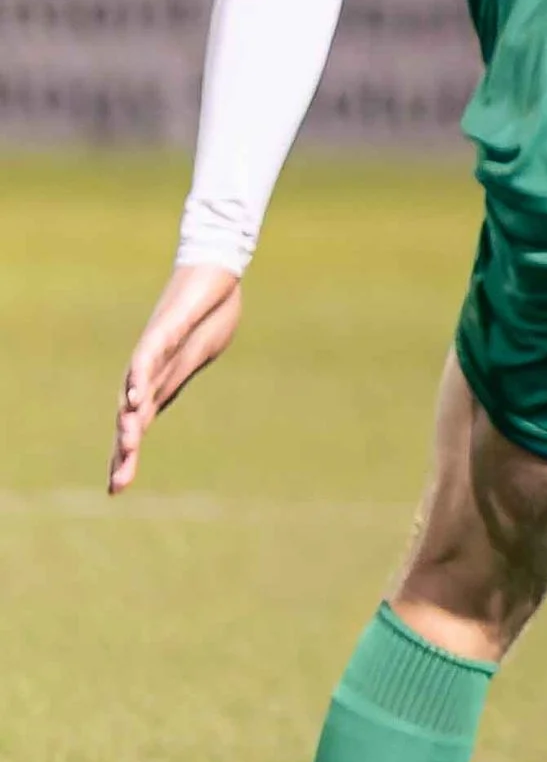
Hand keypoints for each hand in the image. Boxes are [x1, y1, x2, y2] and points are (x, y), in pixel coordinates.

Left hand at [109, 263, 242, 493]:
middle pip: (130, 417)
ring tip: (127, 446)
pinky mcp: (164, 329)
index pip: (138, 425)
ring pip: (134, 392)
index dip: (125, 456)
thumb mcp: (197, 355)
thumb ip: (176, 377)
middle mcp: (147, 371)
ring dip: (130, 420)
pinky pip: (147, 358)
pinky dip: (140, 379)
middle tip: (118, 485)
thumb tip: (157, 399)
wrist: (215, 271)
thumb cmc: (208, 311)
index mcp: (161, 382)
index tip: (117, 490)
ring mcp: (153, 350)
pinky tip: (136, 397)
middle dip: (124, 451)